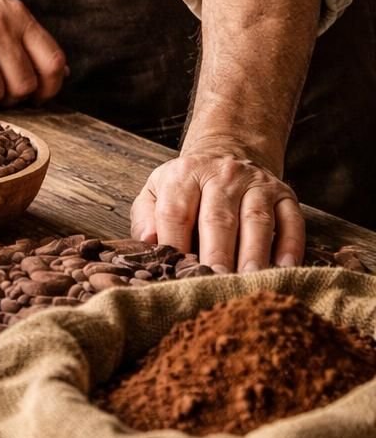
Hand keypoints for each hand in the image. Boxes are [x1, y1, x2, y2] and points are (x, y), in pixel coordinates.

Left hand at [129, 150, 305, 272]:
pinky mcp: (284, 195)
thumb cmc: (188, 185)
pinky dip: (290, 247)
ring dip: (253, 255)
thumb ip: (146, 216)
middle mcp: (223, 175)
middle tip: (216, 285)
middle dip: (217, 256)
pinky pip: (291, 221)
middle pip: (219, 219)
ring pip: (257, 221)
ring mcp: (257, 184)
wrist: (228, 151)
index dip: (175, 245)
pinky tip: (283, 270)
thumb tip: (149, 243)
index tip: (176, 275)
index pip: (176, 212)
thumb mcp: (157, 190)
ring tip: (248, 284)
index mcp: (185, 175)